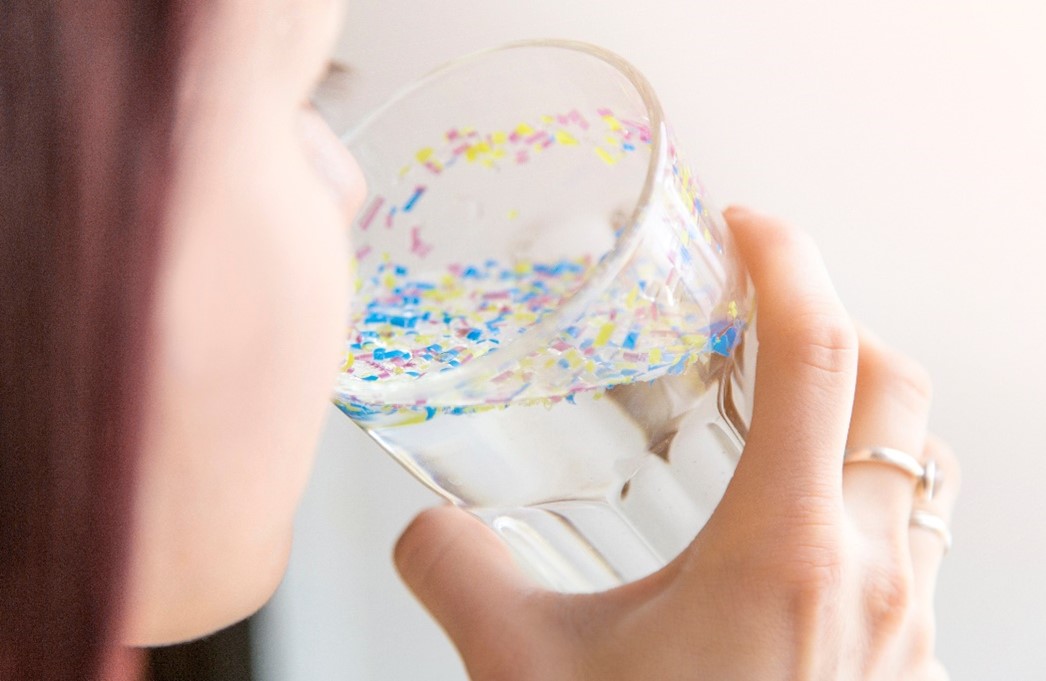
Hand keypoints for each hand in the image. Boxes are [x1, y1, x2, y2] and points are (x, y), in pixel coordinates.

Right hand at [394, 207, 959, 680]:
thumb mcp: (528, 671)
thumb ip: (456, 575)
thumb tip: (419, 533)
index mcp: (782, 549)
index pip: (813, 351)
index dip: (783, 261)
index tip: (745, 225)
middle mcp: (865, 574)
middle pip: (895, 385)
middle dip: (831, 321)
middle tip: (754, 319)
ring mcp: (902, 622)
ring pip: (922, 462)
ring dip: (862, 409)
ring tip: (782, 408)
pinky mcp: (904, 664)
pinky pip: (918, 537)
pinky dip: (869, 491)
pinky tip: (796, 522)